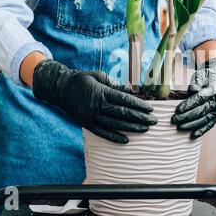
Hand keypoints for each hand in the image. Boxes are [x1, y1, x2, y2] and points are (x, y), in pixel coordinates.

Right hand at [32, 59, 156, 143]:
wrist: (61, 89)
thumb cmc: (82, 80)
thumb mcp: (98, 76)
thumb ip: (114, 83)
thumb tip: (130, 90)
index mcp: (102, 92)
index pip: (125, 100)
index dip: (139, 105)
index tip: (150, 108)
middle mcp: (98, 106)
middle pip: (123, 113)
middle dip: (140, 117)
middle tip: (153, 120)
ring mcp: (92, 116)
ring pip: (115, 124)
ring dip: (132, 127)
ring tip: (145, 129)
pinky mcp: (87, 124)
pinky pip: (103, 133)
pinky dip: (115, 137)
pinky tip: (126, 140)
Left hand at [171, 58, 215, 138]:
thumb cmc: (207, 76)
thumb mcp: (202, 74)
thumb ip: (196, 81)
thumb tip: (192, 90)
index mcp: (212, 90)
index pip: (200, 99)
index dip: (189, 105)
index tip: (178, 110)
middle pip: (201, 111)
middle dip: (187, 116)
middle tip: (174, 120)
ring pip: (204, 119)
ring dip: (192, 125)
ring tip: (179, 127)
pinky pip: (210, 124)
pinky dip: (202, 130)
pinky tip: (193, 135)